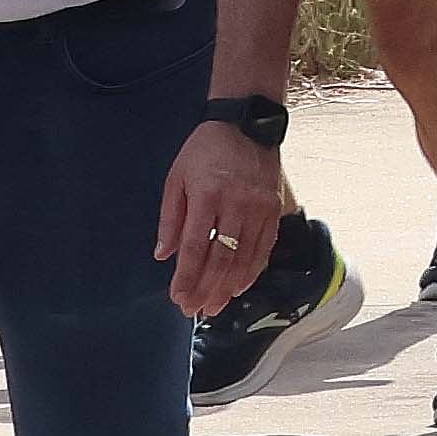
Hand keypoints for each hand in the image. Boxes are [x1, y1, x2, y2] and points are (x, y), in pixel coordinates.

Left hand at [154, 120, 294, 304]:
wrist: (246, 125)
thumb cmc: (205, 151)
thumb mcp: (177, 179)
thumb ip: (170, 219)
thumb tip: (162, 255)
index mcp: (207, 196)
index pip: (196, 248)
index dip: (187, 278)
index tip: (178, 298)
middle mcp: (237, 205)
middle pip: (222, 259)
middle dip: (207, 289)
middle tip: (194, 310)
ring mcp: (259, 208)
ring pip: (245, 258)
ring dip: (229, 287)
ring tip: (215, 306)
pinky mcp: (274, 209)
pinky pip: (264, 247)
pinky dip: (252, 270)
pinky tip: (240, 286)